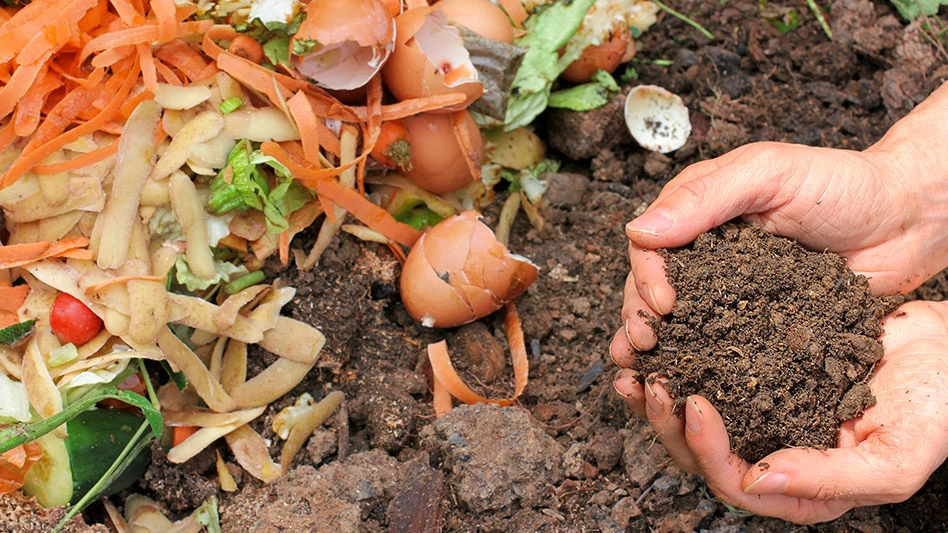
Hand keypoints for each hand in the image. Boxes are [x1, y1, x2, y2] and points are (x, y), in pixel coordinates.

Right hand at [613, 82, 947, 357]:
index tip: (663, 303)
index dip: (645, 276)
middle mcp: (707, 254)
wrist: (907, 221)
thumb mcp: (769, 174)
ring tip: (645, 374)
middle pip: (653, 288)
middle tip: (645, 344)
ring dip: (658, 347)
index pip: (650, 246)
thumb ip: (705, 197)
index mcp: (699, 213)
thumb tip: (639, 230)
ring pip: (680, 322)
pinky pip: (723, 346)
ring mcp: (731, 292)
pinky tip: (685, 385)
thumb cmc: (842, 184)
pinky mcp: (758, 325)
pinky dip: (700, 365)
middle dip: (640, 317)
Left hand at [613, 300, 947, 522]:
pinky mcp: (759, 372)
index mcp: (802, 488)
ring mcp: (764, 412)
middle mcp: (774, 453)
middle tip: (652, 381)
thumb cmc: (935, 407)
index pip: (736, 484)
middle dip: (668, 422)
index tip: (693, 403)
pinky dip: (682, 358)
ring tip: (636, 365)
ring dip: (660, 395)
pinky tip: (661, 340)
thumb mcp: (895, 457)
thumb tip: (756, 479)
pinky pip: (710, 371)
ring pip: (696, 416)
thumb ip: (830, 479)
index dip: (706, 450)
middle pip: (702, 454)